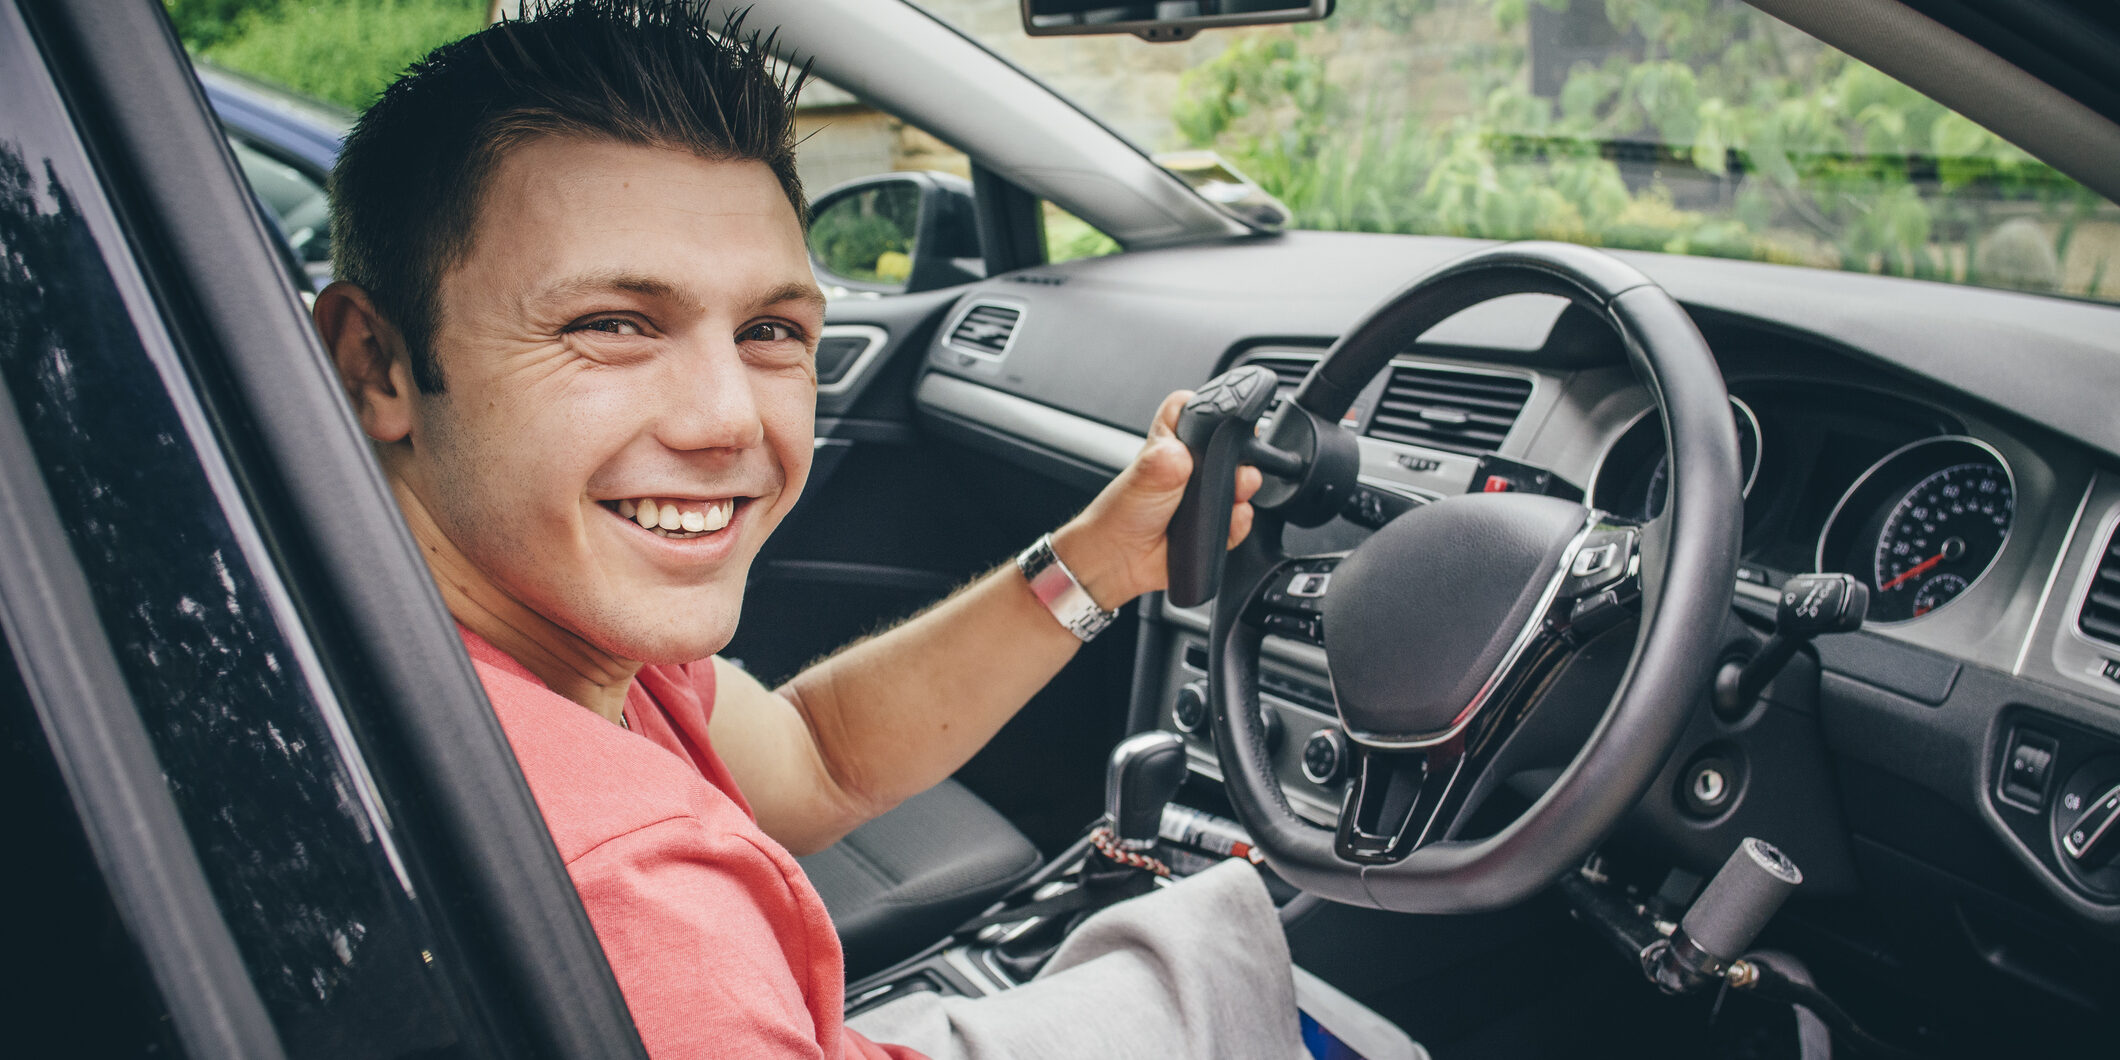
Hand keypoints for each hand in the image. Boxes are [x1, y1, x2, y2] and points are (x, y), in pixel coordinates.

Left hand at [1050, 390, 1262, 608]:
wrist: (1120, 563)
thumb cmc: (1122, 514)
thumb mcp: (1146, 473)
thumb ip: (1169, 457)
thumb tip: (1186, 455)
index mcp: (1171, 443)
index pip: (1195, 409)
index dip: (1212, 409)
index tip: (1229, 419)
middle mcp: (1190, 467)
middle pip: (1229, 446)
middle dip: (1241, 455)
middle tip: (1240, 466)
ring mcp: (1203, 496)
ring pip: (1240, 482)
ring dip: (1244, 489)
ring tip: (1238, 493)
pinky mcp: (1214, 523)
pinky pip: (1239, 519)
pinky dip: (1239, 521)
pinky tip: (1231, 520)